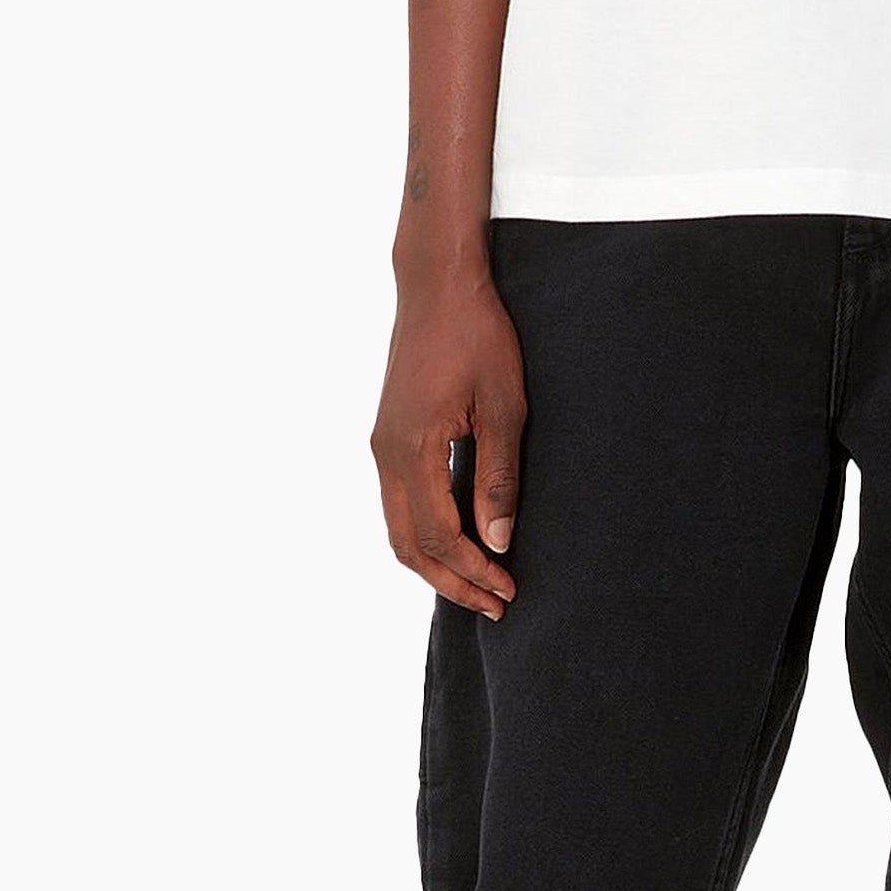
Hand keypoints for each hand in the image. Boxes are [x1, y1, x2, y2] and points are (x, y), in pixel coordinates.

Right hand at [371, 264, 526, 619]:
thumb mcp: (503, 407)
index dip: (473, 570)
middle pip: (407, 545)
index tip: (508, 590)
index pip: (439, 535)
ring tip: (479, 583)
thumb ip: (498, 477)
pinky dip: (426, 534)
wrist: (438, 286)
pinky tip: (460, 540)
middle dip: (450, 582)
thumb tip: (497, 541)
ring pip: (399, 528)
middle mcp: (386, 453)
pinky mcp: (389, 436)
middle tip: (494, 604)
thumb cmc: (478, 337)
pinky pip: (400, 503)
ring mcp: (382, 445)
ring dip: (436, 562)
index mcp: (412, 449)